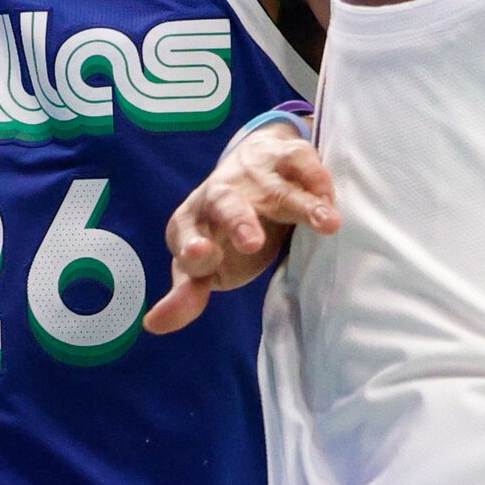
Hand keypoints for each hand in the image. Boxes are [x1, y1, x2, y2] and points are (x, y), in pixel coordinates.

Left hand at [143, 121, 337, 332]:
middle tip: (251, 242)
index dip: (193, 249)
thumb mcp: (202, 266)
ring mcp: (254, 175)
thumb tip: (153, 325)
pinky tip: (331, 199)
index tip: (200, 255)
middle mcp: (219, 194)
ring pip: (275, 189)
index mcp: (192, 222)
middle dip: (238, 221)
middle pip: (225, 204)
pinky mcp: (285, 158)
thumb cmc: (223, 233)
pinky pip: (301, 162)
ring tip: (328, 223)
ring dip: (302, 204)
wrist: (246, 169)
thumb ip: (186, 293)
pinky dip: (317, 178)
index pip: (186, 235)